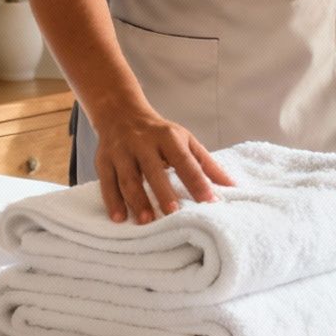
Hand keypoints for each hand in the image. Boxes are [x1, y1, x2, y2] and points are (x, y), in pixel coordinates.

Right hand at [93, 110, 233, 224]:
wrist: (121, 114)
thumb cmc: (160, 134)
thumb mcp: (185, 141)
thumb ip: (207, 164)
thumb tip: (232, 186)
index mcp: (168, 136)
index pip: (184, 160)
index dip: (196, 180)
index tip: (209, 201)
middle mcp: (142, 142)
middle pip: (153, 169)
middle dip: (162, 191)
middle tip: (173, 213)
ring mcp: (121, 151)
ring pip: (128, 178)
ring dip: (137, 200)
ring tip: (147, 221)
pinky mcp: (103, 160)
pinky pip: (107, 182)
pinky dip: (112, 201)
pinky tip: (119, 218)